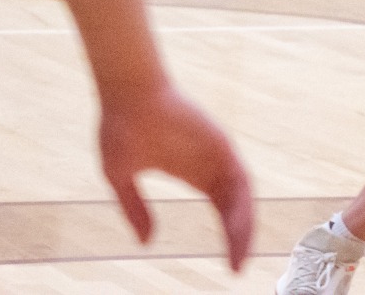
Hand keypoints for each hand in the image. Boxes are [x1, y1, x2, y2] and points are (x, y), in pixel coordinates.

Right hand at [98, 84, 254, 270]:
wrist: (126, 94)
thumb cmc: (120, 126)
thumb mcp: (120, 177)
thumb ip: (134, 208)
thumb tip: (146, 242)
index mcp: (194, 172)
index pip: (223, 211)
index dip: (229, 238)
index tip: (229, 266)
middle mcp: (211, 165)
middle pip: (237, 208)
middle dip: (241, 239)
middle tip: (237, 269)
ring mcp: (218, 153)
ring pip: (242, 196)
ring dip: (244, 226)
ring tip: (238, 256)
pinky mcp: (221, 142)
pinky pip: (240, 179)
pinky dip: (242, 205)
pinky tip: (235, 229)